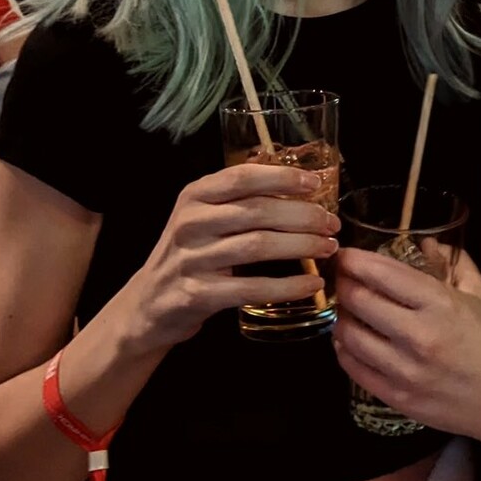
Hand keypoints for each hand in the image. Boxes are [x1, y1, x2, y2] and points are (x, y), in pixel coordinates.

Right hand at [124, 162, 337, 350]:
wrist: (149, 303)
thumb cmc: (190, 254)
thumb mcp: (204, 217)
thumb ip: (239, 200)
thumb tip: (302, 190)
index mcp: (195, 196)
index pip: (242, 177)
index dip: (282, 178)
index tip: (314, 183)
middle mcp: (191, 222)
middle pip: (257, 211)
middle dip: (303, 215)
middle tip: (331, 224)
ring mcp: (192, 259)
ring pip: (258, 246)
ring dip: (301, 246)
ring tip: (328, 248)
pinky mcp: (198, 294)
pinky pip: (252, 288)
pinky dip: (287, 286)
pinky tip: (310, 284)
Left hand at [333, 247, 480, 445]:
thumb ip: (454, 263)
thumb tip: (425, 244)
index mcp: (440, 304)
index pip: (382, 274)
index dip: (354, 260)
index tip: (345, 255)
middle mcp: (417, 336)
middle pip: (357, 300)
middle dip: (344, 283)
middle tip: (343, 278)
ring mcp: (404, 370)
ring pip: (348, 334)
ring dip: (342, 316)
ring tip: (348, 309)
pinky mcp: (396, 397)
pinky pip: (353, 367)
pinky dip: (344, 348)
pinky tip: (350, 340)